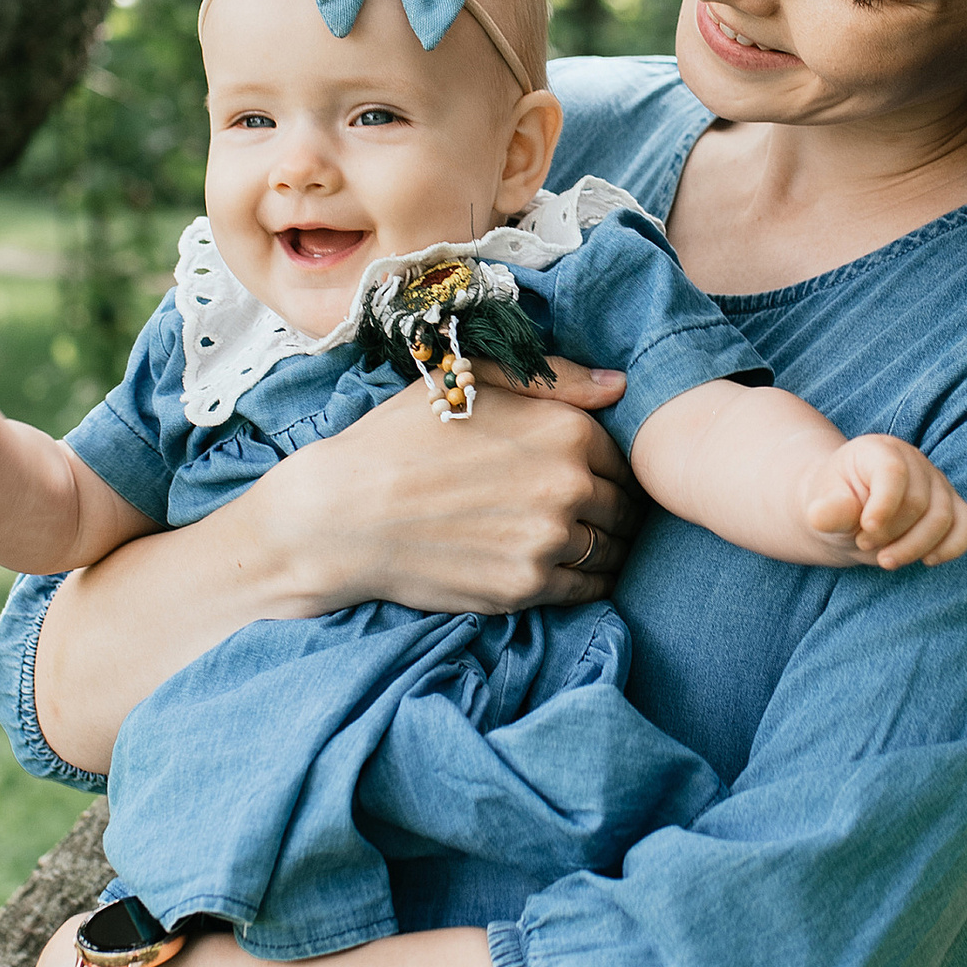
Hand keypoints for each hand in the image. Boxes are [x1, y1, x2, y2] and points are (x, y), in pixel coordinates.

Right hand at [273, 352, 639, 611]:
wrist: (343, 513)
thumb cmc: (402, 438)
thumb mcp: (471, 378)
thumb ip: (554, 377)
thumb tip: (620, 386)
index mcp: (565, 429)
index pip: (622, 456)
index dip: (607, 466)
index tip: (591, 475)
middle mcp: (569, 485)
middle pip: (624, 506)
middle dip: (612, 508)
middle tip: (589, 513)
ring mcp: (549, 541)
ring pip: (612, 550)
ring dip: (603, 546)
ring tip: (577, 541)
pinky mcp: (527, 587)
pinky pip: (587, 589)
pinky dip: (585, 581)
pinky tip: (560, 569)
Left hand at [802, 434, 966, 571]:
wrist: (849, 514)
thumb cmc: (836, 506)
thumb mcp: (822, 507)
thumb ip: (826, 511)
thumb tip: (821, 517)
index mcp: (879, 451)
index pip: (894, 473)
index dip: (884, 505)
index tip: (866, 530)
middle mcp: (914, 461)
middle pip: (919, 502)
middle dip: (892, 533)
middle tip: (863, 545)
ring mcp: (936, 483)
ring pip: (943, 518)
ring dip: (915, 547)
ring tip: (885, 559)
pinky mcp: (951, 506)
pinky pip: (966, 526)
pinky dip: (951, 547)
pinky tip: (927, 560)